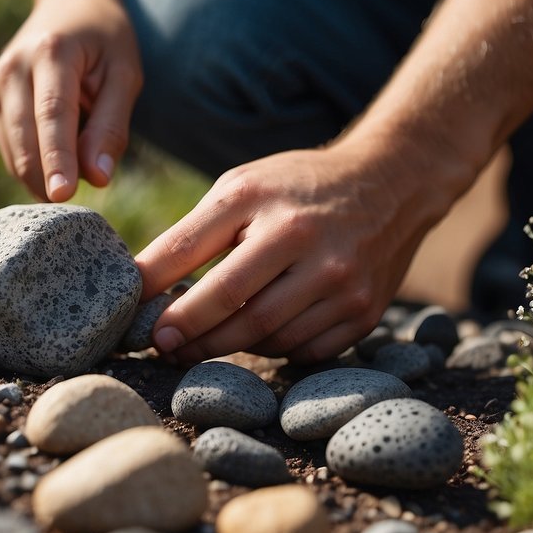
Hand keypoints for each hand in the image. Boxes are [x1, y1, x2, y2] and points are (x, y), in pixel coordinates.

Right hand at [0, 0, 141, 201]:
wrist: (67, 2)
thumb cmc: (104, 40)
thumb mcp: (125, 74)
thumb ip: (112, 126)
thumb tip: (97, 178)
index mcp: (50, 52)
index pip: (52, 115)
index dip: (58, 159)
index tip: (63, 196)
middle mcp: (12, 67)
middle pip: (25, 141)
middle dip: (51, 178)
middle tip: (85, 185)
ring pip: (16, 155)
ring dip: (48, 169)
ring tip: (78, 134)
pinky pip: (12, 151)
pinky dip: (38, 158)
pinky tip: (56, 133)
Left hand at [135, 141, 452, 364]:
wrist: (392, 182)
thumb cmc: (296, 188)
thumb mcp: (241, 189)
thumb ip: (191, 234)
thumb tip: (139, 283)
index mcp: (272, 210)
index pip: (207, 269)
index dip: (170, 306)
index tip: (144, 331)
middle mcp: (312, 246)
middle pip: (240, 313)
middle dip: (195, 338)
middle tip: (166, 348)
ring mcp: (344, 284)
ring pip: (269, 338)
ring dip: (230, 346)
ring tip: (202, 342)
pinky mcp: (365, 313)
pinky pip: (303, 350)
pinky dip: (274, 348)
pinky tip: (258, 334)